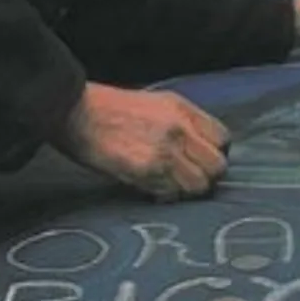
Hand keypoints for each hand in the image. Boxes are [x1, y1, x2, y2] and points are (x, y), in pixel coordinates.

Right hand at [55, 83, 229, 201]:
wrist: (76, 112)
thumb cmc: (110, 109)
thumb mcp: (156, 104)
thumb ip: (183, 123)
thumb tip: (200, 149)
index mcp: (183, 110)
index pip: (223, 140)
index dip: (214, 153)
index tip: (202, 159)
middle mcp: (180, 130)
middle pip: (217, 166)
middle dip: (206, 176)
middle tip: (190, 177)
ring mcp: (165, 152)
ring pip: (199, 185)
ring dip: (187, 190)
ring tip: (170, 185)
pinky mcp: (147, 171)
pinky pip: (171, 194)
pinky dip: (165, 196)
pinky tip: (153, 188)